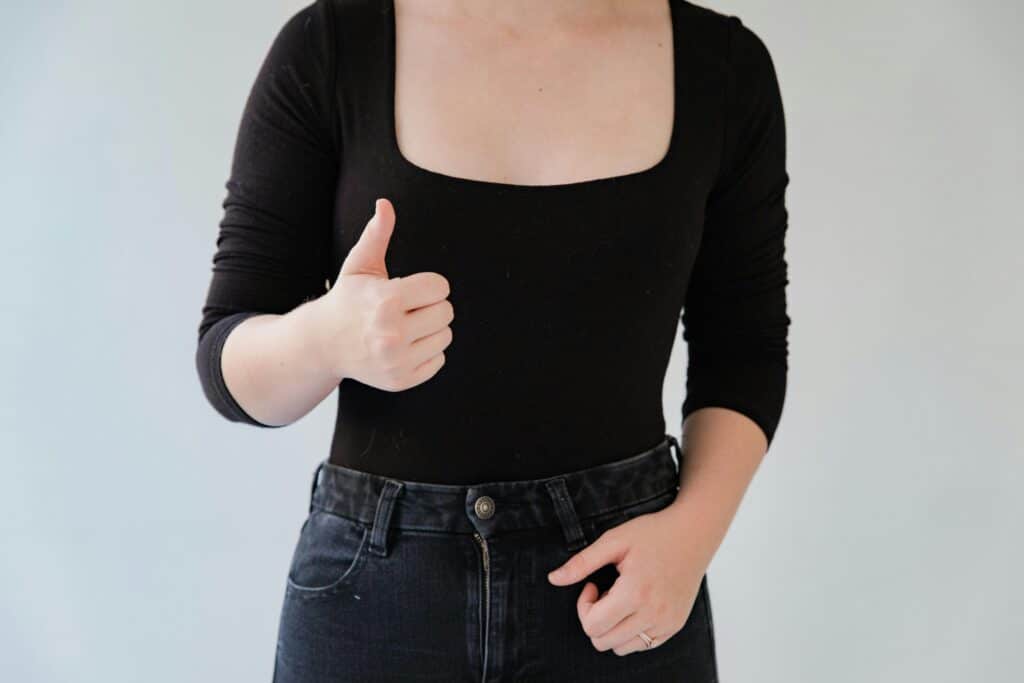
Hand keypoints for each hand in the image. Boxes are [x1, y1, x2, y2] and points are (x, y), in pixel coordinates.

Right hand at [310, 198, 453, 389]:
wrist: (323, 344)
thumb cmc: (348, 299)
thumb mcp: (360, 265)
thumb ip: (376, 234)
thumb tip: (385, 203)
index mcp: (385, 301)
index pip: (440, 287)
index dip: (428, 285)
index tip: (410, 289)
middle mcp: (391, 334)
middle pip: (447, 312)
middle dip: (431, 306)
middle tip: (408, 308)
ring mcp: (396, 361)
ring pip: (446, 336)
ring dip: (432, 329)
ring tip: (406, 326)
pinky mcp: (400, 380)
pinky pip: (439, 360)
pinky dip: (427, 352)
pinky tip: (405, 346)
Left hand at [546, 505, 708, 655]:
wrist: (693, 533)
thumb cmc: (653, 533)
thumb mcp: (613, 541)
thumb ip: (581, 563)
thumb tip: (553, 579)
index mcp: (635, 593)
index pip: (593, 626)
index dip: (584, 606)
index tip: (592, 585)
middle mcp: (653, 613)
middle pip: (603, 641)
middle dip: (595, 618)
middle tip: (605, 592)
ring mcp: (667, 623)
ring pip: (621, 648)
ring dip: (612, 628)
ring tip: (621, 599)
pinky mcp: (675, 626)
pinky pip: (643, 645)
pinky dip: (631, 632)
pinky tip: (635, 606)